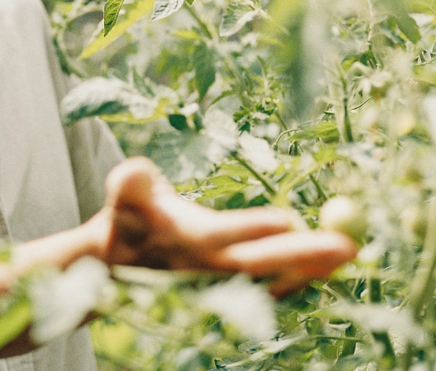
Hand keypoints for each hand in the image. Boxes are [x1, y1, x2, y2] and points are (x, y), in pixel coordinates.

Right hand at [96, 157, 357, 296]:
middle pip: (260, 264)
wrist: (118, 269)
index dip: (250, 228)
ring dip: (308, 270)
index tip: (286, 220)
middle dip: (302, 255)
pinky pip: (269, 289)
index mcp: (183, 241)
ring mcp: (222, 285)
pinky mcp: (231, 292)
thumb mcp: (123, 198)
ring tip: (345, 254)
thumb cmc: (126, 222)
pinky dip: (295, 279)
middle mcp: (206, 269)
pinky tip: (319, 268)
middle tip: (346, 245)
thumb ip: (130, 184)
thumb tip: (135, 171)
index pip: (219, 236)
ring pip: (270, 282)